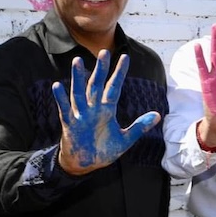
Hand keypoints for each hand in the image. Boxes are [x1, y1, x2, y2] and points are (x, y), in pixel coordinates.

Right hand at [53, 51, 160, 174]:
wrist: (85, 165)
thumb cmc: (103, 150)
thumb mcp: (125, 140)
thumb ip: (139, 127)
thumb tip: (158, 115)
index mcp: (106, 110)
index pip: (114, 88)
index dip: (119, 73)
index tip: (125, 57)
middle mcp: (93, 109)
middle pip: (96, 85)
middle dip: (100, 70)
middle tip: (103, 51)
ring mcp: (80, 115)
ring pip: (79, 93)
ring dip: (78, 78)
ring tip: (77, 62)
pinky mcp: (69, 124)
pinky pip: (65, 110)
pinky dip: (61, 99)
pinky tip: (57, 86)